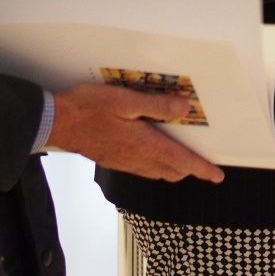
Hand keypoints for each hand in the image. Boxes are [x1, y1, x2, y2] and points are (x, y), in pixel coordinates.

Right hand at [48, 83, 224, 182]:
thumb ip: (156, 106)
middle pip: (172, 171)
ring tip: (183, 158)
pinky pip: (142, 169)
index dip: (202, 168)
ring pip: (157, 172)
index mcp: (145, 146)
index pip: (182, 161)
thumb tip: (184, 108)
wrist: (57, 123)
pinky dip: (156, 165)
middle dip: (190, 169)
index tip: (217, 175)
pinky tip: (152, 153)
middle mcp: (137, 159)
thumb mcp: (126, 101)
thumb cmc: (89, 109)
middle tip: (203, 163)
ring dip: (173, 167)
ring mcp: (124, 162)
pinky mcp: (113, 160)